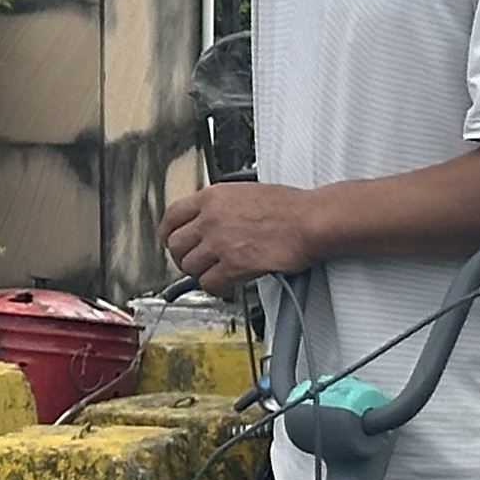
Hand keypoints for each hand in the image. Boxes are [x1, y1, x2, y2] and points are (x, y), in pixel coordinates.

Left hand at [162, 181, 326, 292]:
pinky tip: (228, 283)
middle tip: (196, 262)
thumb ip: (220, 206)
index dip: (168, 233)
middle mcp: (211, 218)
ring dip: (202, 273)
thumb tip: (206, 222)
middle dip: (184, 257)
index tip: (171, 241)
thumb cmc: (290, 207)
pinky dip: (218, 287)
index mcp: (212, 197)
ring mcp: (221, 241)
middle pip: (176, 245)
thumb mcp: (245, 193)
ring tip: (218, 272)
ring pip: (191, 267)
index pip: (172, 216)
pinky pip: (210, 283)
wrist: (312, 220)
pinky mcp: (234, 264)